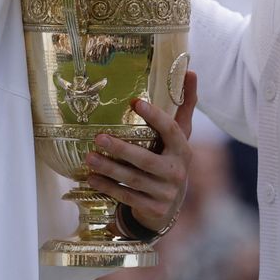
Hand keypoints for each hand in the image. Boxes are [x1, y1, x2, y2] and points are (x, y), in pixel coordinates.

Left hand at [83, 70, 196, 234]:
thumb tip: (190, 71)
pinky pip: (127, 196)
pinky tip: (92, 178)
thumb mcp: (179, 137)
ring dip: (109, 168)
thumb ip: (184, 107)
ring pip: (133, 179)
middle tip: (98, 137)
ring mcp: (166, 192)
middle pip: (146, 159)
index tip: (135, 102)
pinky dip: (108, 186)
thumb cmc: (170, 161)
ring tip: (89, 157)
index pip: (172, 130)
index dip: (156, 117)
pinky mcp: (153, 208)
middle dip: (121, 149)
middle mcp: (177, 172)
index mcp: (183, 150)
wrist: (169, 207)